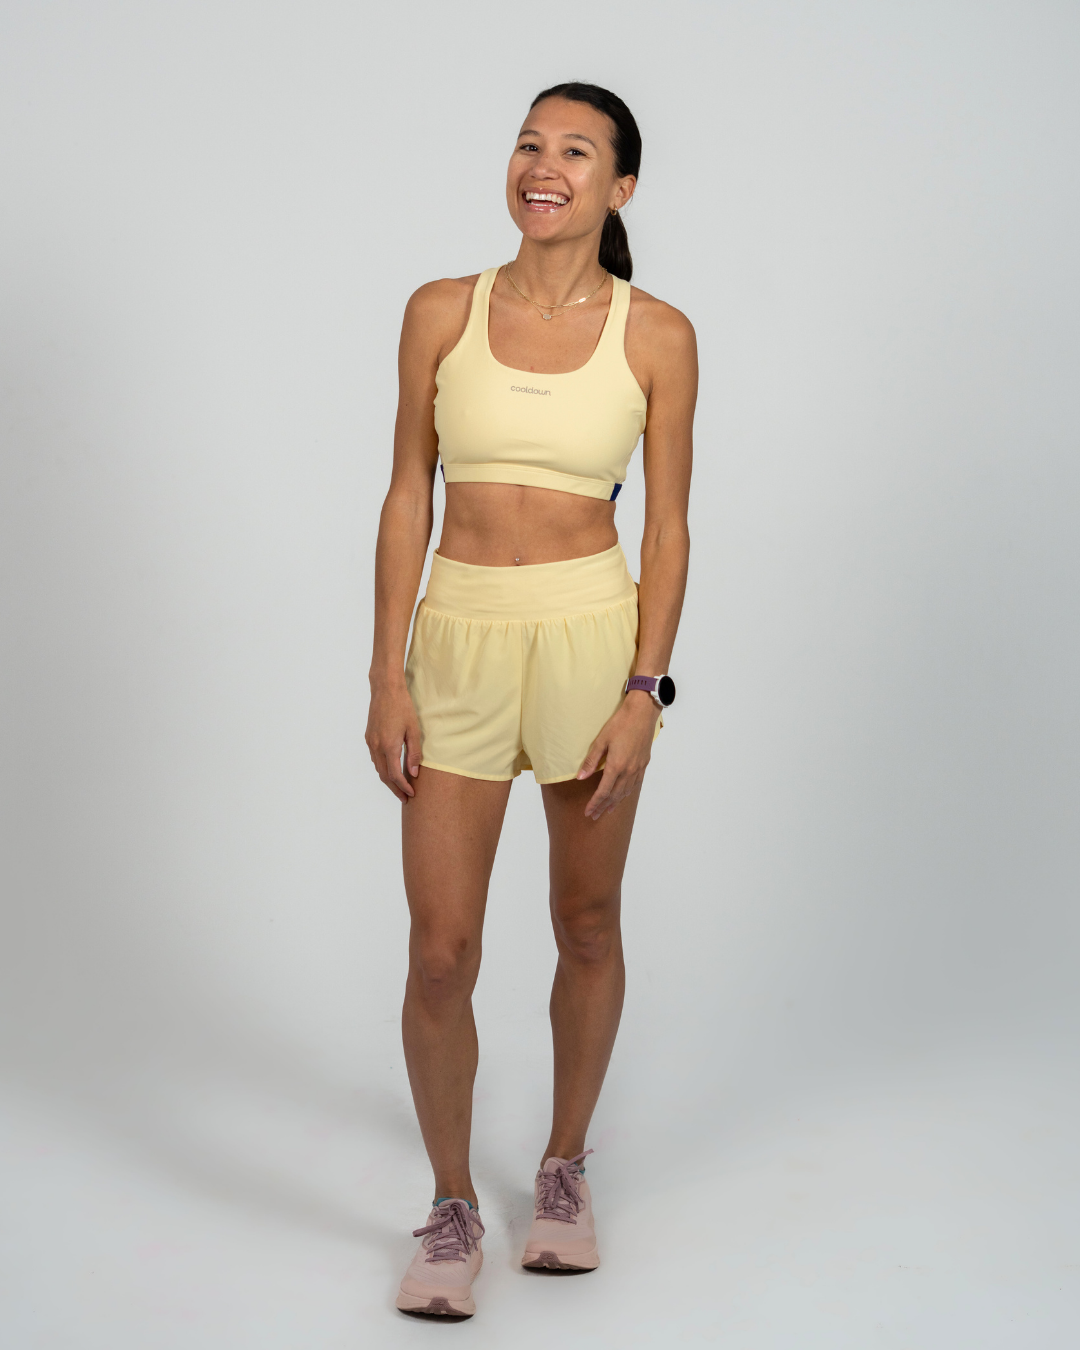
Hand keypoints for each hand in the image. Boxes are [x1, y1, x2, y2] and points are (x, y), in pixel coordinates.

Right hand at [365, 682, 421, 801]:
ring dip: (387, 780)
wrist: (385, 690)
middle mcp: (376, 747)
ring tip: (399, 787)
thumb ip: (414, 754)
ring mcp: (370, 742)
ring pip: (377, 768)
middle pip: (384, 776)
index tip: (411, 794)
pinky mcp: (368, 737)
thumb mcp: (414, 730)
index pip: (395, 775)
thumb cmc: (402, 707)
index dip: (403, 787)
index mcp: (389, 746)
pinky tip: (390, 769)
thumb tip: (414, 773)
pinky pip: (375, 758)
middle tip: (404, 798)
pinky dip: (382, 768)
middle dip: (394, 789)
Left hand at [576, 690, 659, 820]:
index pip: (603, 791)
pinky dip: (627, 793)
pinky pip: (635, 784)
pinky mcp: (644, 764)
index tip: (587, 812)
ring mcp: (638, 768)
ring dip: (615, 803)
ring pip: (626, 792)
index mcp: (616, 766)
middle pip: (614, 795)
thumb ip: (591, 760)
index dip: (594, 803)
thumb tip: (581, 777)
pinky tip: (623, 795)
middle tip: (594, 816)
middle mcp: (628, 771)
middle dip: (603, 807)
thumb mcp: (601, 740)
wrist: (642, 713)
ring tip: (607, 810)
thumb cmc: (620, 723)